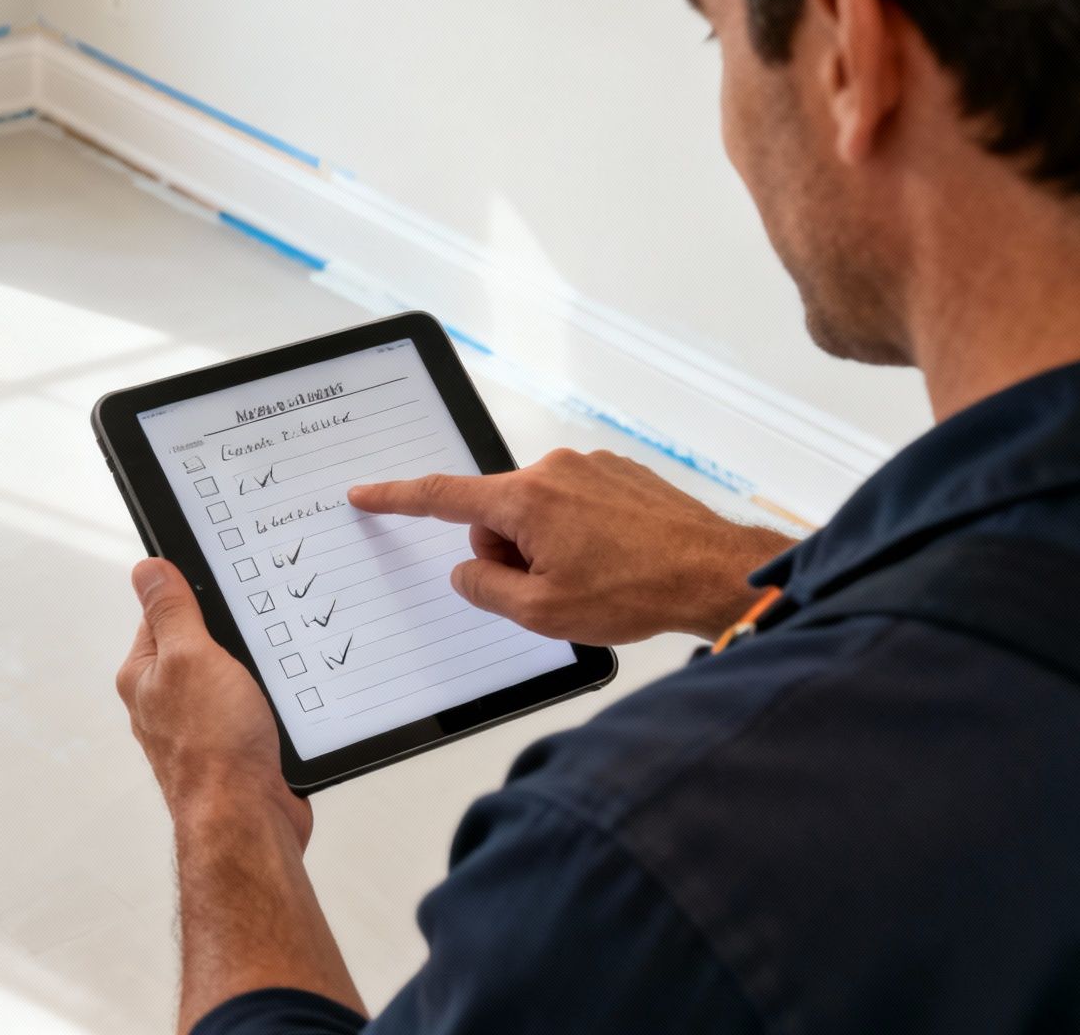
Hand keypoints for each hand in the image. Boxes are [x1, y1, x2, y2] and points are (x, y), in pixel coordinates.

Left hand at [117, 558, 311, 848]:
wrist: (248, 822)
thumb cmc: (213, 750)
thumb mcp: (191, 657)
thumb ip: (171, 611)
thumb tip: (148, 569)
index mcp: (145, 675)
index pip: (163, 613)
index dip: (195, 594)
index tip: (226, 583)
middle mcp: (168, 701)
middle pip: (204, 643)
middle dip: (233, 635)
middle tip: (257, 628)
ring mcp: (203, 726)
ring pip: (235, 676)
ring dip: (258, 671)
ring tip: (274, 669)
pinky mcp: (237, 747)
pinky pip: (257, 708)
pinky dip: (273, 702)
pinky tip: (287, 701)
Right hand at [349, 449, 794, 644]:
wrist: (713, 572)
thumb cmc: (636, 591)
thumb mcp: (541, 613)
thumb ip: (485, 588)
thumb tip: (469, 571)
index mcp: (525, 499)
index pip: (442, 496)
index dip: (397, 498)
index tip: (366, 494)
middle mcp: (554, 470)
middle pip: (497, 513)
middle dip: (508, 551)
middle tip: (550, 589)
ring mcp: (590, 467)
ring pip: (538, 511)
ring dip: (548, 545)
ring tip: (595, 578)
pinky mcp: (620, 473)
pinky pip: (575, 503)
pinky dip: (580, 533)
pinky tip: (615, 560)